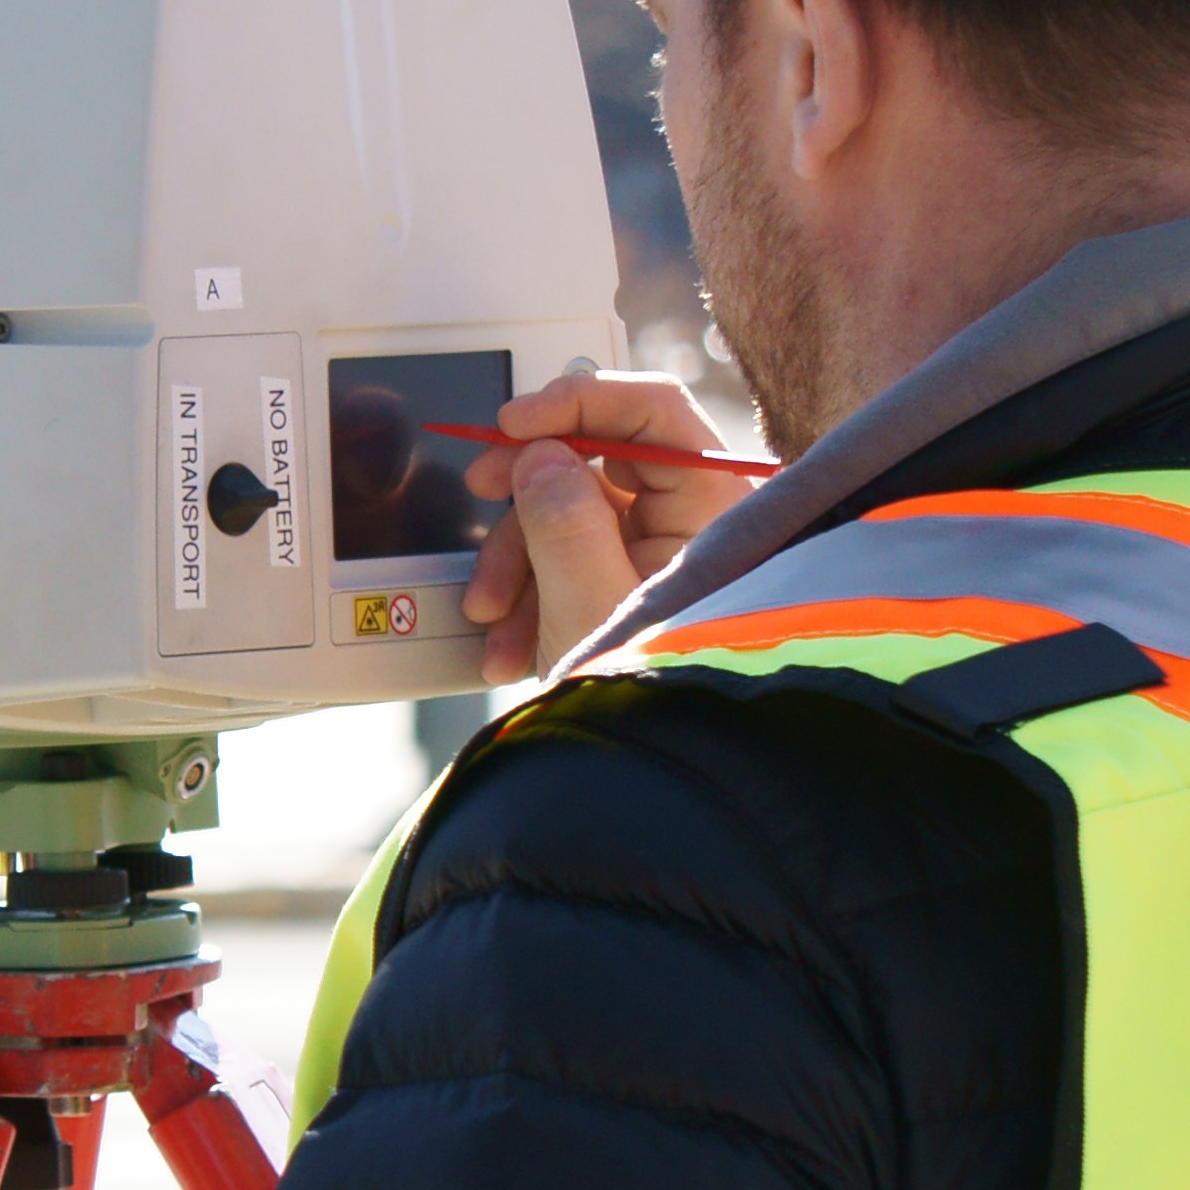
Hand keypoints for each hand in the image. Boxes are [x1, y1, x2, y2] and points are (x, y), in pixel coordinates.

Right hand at [456, 365, 759, 683]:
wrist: (658, 789)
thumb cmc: (649, 697)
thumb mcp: (591, 604)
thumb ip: (563, 518)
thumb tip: (540, 458)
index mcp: (711, 507)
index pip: (651, 409)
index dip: (575, 400)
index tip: (512, 424)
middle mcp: (695, 519)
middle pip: (601, 458)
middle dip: (528, 488)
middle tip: (478, 490)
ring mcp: (664, 553)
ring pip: (574, 512)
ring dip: (518, 558)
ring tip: (491, 617)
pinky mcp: (635, 585)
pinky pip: (574, 558)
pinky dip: (534, 591)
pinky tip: (509, 641)